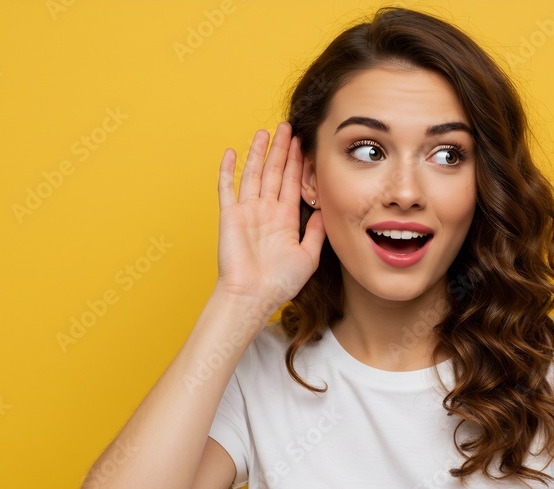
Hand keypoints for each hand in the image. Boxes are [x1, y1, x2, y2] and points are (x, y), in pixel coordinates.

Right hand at [214, 122, 325, 308]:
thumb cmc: (279, 283)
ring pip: (254, 174)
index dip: (298, 163)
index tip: (305, 143)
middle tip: (288, 127)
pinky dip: (228, 170)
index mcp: (284, 219)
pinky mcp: (230, 215)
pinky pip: (227, 188)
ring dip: (259, 152)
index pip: (292, 183)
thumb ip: (316, 230)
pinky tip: (232, 152)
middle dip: (282, 150)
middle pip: (275, 172)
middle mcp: (266, 211)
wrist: (253, 296)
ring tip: (266, 131)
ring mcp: (247, 211)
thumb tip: (326, 208)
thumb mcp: (309, 255)